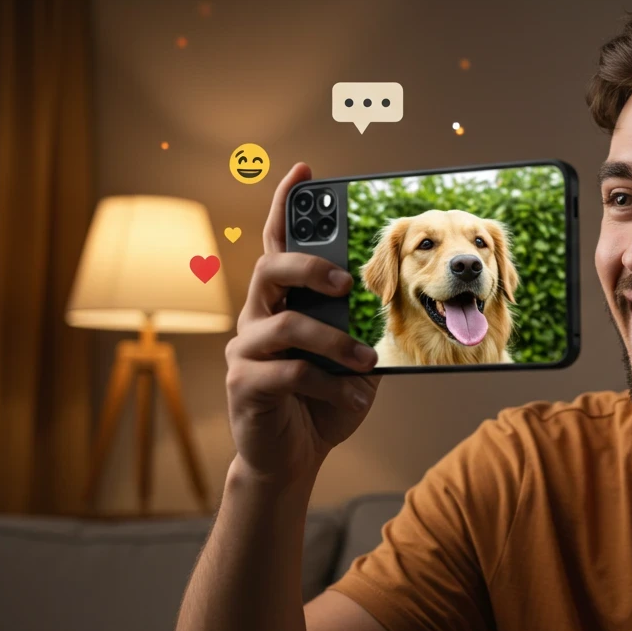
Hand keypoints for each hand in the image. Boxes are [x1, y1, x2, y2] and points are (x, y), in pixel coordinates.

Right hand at [225, 162, 380, 481]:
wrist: (291, 460)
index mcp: (280, 304)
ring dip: (334, 343)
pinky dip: (331, 387)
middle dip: (309, 268)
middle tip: (343, 284)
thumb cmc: (319, 404)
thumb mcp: (347, 361)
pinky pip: (291, 374)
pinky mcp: (246, 386)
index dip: (286, 206)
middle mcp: (256, 319)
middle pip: (270, 270)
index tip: (305, 170)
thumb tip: (386, 303)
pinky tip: (351, 400)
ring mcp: (245, 352)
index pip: (279, 245)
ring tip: (365, 361)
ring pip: (285, 326)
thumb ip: (356, 329)